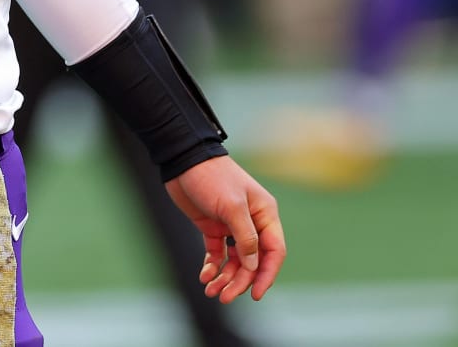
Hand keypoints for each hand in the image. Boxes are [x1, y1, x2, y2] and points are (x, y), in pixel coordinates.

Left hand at [165, 156, 285, 303]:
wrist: (183, 161)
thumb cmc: (212, 178)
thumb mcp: (232, 206)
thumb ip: (246, 237)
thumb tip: (254, 266)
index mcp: (265, 214)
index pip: (274, 251)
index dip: (267, 275)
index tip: (255, 294)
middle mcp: (252, 222)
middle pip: (252, 261)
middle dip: (240, 281)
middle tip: (223, 297)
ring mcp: (232, 226)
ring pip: (235, 261)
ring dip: (225, 278)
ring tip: (210, 291)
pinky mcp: (213, 228)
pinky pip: (217, 254)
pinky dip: (212, 267)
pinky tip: (204, 276)